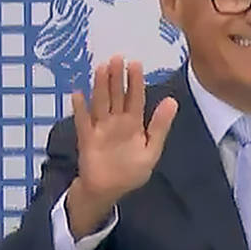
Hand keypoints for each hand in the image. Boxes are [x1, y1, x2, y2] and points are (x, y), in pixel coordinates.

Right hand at [66, 55, 177, 237]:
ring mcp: (100, 128)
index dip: (135, 81)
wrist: (108, 191)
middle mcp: (116, 121)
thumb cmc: (130, 172)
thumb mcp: (151, 150)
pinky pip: (83, 122)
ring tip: (101, 67)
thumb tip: (172, 101)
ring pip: (100, 103)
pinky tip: (78, 94)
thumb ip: (160, 127)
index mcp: (133, 123)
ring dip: (100, 86)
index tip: (135, 63)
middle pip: (116, 96)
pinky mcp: (87, 139)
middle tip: (117, 58)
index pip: (135, 98)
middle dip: (116, 77)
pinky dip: (80, 109)